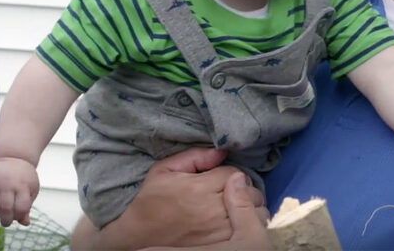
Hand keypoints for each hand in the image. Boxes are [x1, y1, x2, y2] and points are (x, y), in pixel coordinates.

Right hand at [0, 157, 39, 226]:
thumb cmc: (23, 177)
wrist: (12, 157)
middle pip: (5, 208)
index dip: (19, 216)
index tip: (18, 216)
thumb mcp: (31, 189)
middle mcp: (7, 183)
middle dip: (6, 220)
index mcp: (22, 185)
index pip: (21, 208)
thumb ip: (27, 206)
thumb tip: (25, 223)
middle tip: (6, 221)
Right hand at [70, 147, 264, 249]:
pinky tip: (237, 218)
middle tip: (233, 189)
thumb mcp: (164, 170)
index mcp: (200, 187)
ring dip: (250, 204)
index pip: (235, 173)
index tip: (222, 177)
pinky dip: (248, 221)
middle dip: (244, 188)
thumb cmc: (150, 200)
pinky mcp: (222, 244)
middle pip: (250, 192)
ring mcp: (220, 229)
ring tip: (237, 204)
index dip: (230, 174)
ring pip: (255, 211)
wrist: (138, 235)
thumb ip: (194, 157)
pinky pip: (249, 229)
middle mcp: (213, 209)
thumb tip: (221, 151)